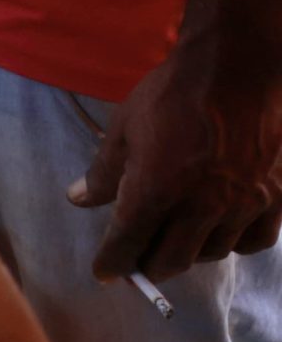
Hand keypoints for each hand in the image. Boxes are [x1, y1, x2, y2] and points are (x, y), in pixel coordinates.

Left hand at [75, 43, 281, 278]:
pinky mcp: (274, 200)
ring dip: (188, 252)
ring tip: (174, 237)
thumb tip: (77, 200)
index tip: (104, 272)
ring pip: (210, 253)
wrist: (235, 69)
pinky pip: (252, 242)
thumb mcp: (124, 128)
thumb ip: (103, 172)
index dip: (113, 261)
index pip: (128, 242)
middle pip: (170, 260)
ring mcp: (241, 206)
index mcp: (156, 189)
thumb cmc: (172, 94)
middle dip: (148, 264)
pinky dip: (231, 243)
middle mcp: (200, 207)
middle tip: (136, 259)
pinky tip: (219, 230)